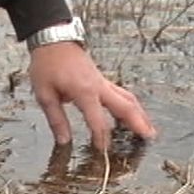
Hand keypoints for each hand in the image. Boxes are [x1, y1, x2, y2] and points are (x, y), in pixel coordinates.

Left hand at [28, 41, 156, 149]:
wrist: (53, 39)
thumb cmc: (47, 65)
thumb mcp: (44, 94)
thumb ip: (56, 119)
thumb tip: (64, 142)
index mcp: (84, 92)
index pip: (98, 121)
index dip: (101, 139)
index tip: (104, 154)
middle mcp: (99, 86)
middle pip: (125, 106)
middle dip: (138, 123)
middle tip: (149, 138)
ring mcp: (103, 81)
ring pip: (128, 98)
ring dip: (139, 114)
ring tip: (148, 129)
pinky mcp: (102, 79)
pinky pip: (122, 93)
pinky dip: (131, 105)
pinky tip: (134, 114)